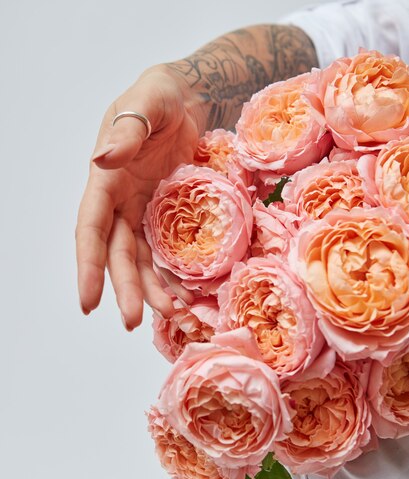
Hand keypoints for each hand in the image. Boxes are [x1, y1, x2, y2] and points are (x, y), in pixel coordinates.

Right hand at [75, 65, 201, 330]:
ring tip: (171, 314)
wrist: (190, 99)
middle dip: (123, 289)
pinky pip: (168, 253)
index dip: (87, 265)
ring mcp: (144, 212)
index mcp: (106, 180)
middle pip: (117, 255)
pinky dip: (175, 275)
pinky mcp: (168, 218)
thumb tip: (100, 159)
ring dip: (152, 290)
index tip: (88, 301)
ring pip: (143, 261)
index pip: (90, 228)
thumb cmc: (161, 95)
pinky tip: (187, 296)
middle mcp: (120, 203)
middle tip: (130, 323)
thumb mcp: (146, 103)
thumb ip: (126, 132)